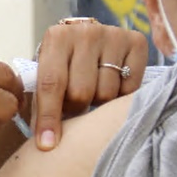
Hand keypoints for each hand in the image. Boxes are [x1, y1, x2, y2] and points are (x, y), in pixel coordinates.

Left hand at [32, 20, 147, 149]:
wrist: (89, 38)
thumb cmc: (63, 63)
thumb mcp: (45, 74)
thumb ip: (40, 102)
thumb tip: (45, 141)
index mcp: (57, 37)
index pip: (51, 83)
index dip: (49, 116)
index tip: (47, 144)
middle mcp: (86, 32)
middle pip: (81, 92)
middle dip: (76, 108)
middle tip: (75, 106)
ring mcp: (113, 35)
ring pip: (106, 93)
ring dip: (98, 102)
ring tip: (93, 92)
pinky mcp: (136, 42)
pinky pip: (129, 88)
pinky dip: (120, 95)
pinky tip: (112, 85)